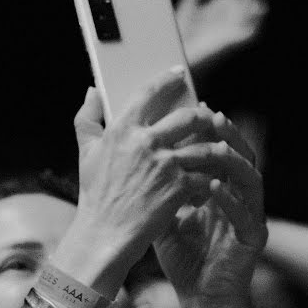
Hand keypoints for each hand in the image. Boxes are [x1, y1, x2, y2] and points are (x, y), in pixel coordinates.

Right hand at [63, 69, 240, 290]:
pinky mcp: (179, 187)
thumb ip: (87, 118)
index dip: (167, 80)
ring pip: (205, 146)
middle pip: (188, 117)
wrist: (105, 234)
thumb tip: (92, 91)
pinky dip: (212, 180)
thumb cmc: (96, 195)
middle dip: (204, 116)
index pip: (149, 93)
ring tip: (220, 151)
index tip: (179, 73)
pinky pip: (206, 176)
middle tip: (210, 117)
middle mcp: (145, 142)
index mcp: (122, 129)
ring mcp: (165, 165)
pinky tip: (212, 183)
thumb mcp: (87, 153)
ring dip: (216, 148)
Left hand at [152, 115, 267, 307]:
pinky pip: (246, 214)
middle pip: (241, 155)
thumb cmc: (185, 258)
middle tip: (209, 115)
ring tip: (215, 146)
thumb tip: (132, 155)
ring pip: (250, 178)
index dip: (210, 128)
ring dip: (233, 161)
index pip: (220, 149)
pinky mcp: (254, 238)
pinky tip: (213, 187)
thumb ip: (157, 185)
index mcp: (223, 190)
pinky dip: (230, 199)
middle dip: (226, 134)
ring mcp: (251, 217)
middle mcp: (241, 198)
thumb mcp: (164, 214)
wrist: (200, 298)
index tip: (193, 106)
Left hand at [176, 0, 273, 73]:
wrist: (177, 61)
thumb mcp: (191, 4)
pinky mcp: (232, 43)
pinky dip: (257, 21)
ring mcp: (235, 27)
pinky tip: (259, 7)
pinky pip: (251, 32)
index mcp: (226, 3)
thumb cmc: (184, 37)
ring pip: (255, 6)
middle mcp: (234, 14)